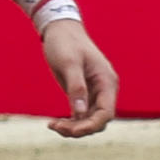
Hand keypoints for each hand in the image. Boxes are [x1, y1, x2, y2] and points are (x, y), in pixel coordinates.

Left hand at [40, 19, 117, 137]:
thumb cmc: (65, 42)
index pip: (106, 113)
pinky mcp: (85, 94)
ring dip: (73, 127)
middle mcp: (105, 90)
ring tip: (53, 125)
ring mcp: (96, 93)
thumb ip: (76, 88)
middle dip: (80, 128)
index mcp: (107, 82)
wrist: (60, 29)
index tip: (72, 130)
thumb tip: (79, 113)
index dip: (91, 125)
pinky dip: (70, 121)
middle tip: (56, 127)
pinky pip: (82, 115)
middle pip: (99, 120)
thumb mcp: (69, 63)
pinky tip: (55, 122)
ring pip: (90, 120)